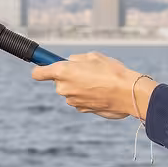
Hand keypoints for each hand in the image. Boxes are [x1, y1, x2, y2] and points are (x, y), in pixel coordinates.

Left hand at [30, 52, 154, 118]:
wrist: (129, 94)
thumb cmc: (112, 72)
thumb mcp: (93, 56)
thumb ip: (76, 59)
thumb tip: (70, 62)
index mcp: (62, 72)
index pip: (38, 73)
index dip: (41, 69)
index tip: (44, 67)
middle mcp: (64, 88)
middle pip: (59, 82)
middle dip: (69, 76)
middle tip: (87, 71)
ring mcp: (72, 101)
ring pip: (71, 91)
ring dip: (80, 86)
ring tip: (99, 82)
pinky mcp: (82, 110)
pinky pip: (81, 100)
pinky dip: (88, 96)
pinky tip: (102, 92)